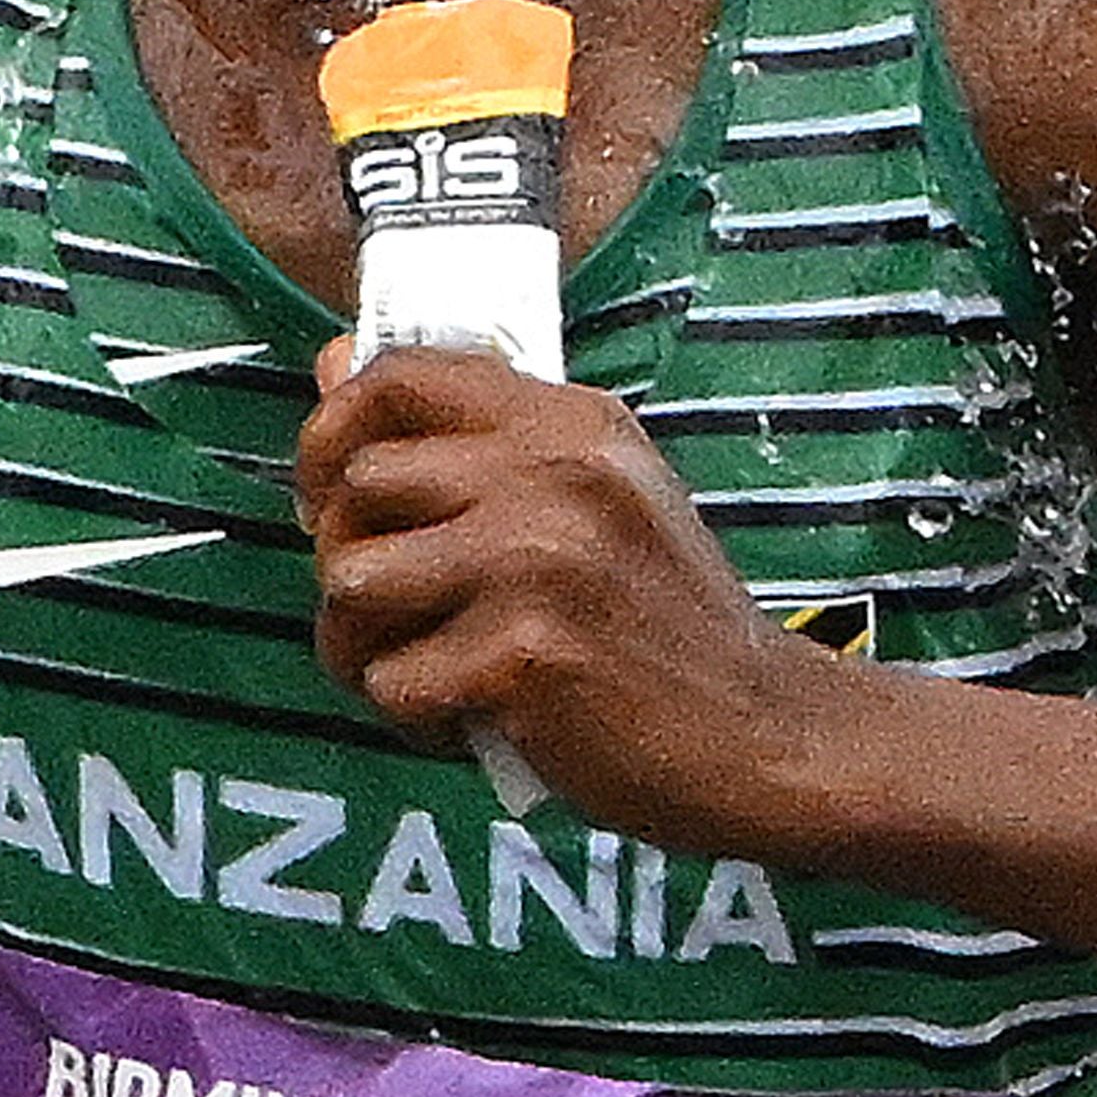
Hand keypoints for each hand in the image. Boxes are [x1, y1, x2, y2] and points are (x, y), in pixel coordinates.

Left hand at [293, 343, 825, 840]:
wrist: (764, 734)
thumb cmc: (665, 623)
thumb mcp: (597, 494)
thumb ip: (474, 436)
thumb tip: (332, 361)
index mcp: (568, 422)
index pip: (399, 374)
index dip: (333, 430)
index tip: (332, 493)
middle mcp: (553, 473)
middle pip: (356, 487)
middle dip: (346, 562)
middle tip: (396, 616)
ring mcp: (538, 559)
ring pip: (351, 584)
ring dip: (364, 650)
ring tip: (427, 674)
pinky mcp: (524, 653)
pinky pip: (391, 681)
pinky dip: (416, 719)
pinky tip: (473, 721)